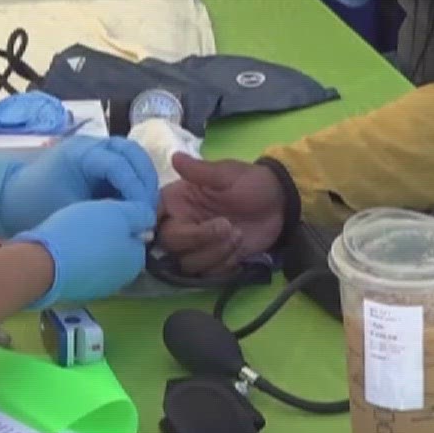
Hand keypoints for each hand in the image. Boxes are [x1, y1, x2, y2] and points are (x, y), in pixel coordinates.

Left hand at [0, 136, 157, 239]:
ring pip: (131, 156)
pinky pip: (123, 165)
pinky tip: (134, 204)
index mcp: (81, 152)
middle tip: (149, 209)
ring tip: (145, 207)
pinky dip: (132, 181)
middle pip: (131, 152)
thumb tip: (136, 222)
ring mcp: (94, 151)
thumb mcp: (68, 212)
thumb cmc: (34, 206)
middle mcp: (91, 145)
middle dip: (144, 180)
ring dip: (141, 179)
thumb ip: (105, 214)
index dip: (135, 189)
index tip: (143, 214)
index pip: (119, 164)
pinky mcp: (96, 162)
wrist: (8, 200)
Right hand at [15, 199, 155, 306]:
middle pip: (120, 249)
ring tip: (74, 231)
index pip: (138, 236)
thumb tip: (148, 220)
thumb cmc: (84, 233)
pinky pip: (82, 269)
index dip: (123, 220)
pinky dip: (77, 259)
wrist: (43, 263)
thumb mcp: (117, 212)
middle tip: (90, 219)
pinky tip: (64, 247)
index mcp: (135, 261)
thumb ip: (139, 214)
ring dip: (92, 247)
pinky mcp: (76, 291)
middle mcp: (122, 280)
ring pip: (100, 259)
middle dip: (108, 235)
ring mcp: (98, 289)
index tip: (106, 211)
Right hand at [155, 153, 286, 277]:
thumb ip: (200, 171)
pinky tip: (239, 248)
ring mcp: (198, 246)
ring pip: (188, 263)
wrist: (281, 204)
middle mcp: (182, 224)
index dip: (156, 225)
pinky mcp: (214, 261)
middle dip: (199, 239)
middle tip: (227, 227)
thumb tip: (175, 157)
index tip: (177, 226)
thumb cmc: (252, 183)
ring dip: (215, 253)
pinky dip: (224, 264)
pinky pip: (208, 274)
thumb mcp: (228, 174)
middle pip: (170, 244)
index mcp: (178, 201)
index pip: (153, 216)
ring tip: (238, 235)